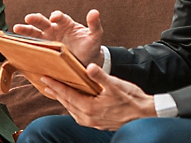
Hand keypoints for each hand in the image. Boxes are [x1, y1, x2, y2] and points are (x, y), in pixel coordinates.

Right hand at [13, 9, 103, 66]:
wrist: (86, 62)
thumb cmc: (90, 46)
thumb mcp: (94, 36)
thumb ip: (94, 24)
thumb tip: (95, 12)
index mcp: (66, 24)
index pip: (60, 18)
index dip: (57, 16)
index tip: (54, 17)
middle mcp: (54, 30)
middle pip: (43, 22)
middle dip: (35, 19)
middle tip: (28, 18)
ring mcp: (48, 40)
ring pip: (34, 33)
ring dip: (25, 30)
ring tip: (16, 29)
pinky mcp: (44, 51)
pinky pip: (33, 47)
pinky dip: (25, 46)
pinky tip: (16, 46)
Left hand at [41, 64, 155, 130]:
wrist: (145, 115)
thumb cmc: (132, 99)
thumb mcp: (116, 85)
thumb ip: (100, 76)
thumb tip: (89, 67)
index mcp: (90, 108)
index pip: (68, 95)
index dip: (56, 86)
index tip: (45, 78)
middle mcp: (88, 118)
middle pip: (67, 103)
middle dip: (56, 92)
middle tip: (45, 82)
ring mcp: (93, 122)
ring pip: (72, 110)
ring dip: (63, 100)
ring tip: (56, 91)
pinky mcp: (98, 124)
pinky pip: (79, 115)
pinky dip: (72, 106)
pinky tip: (73, 101)